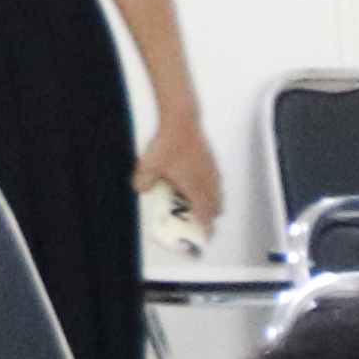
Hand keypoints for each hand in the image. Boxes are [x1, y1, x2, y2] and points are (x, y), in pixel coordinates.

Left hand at [133, 117, 221, 231]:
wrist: (182, 120)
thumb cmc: (169, 143)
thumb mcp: (148, 165)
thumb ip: (143, 181)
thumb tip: (140, 189)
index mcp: (197, 189)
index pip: (207, 217)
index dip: (206, 230)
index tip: (203, 237)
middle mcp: (209, 183)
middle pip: (216, 208)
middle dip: (208, 217)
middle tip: (196, 220)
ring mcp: (213, 172)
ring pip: (217, 195)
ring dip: (209, 202)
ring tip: (194, 201)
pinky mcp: (212, 161)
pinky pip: (215, 182)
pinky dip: (208, 187)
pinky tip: (193, 179)